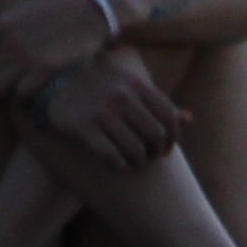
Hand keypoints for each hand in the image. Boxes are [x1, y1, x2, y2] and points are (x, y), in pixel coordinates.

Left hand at [0, 0, 114, 107]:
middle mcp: (10, 41)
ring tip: (20, 81)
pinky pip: (21, 93)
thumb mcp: (16, 15)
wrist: (92, 9)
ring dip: (7, 87)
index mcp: (0, 26)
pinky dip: (25, 93)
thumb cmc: (52, 11)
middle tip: (8, 77)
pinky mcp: (46, 69)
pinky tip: (34, 84)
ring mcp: (28, 56)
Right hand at [30, 54, 181, 171]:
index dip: (173, 137)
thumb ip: (158, 102)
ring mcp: (103, 112)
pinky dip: (118, 164)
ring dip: (137, 161)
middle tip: (149, 157)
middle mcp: (123, 97)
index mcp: (138, 85)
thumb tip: (189, 118)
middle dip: (155, 152)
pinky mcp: (84, 127)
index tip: (166, 148)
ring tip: (133, 162)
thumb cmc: (101, 86)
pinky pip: (110, 155)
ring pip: (135, 148)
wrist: (57, 81)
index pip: (169, 115)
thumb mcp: (131, 86)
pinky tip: (116, 164)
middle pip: (155, 135)